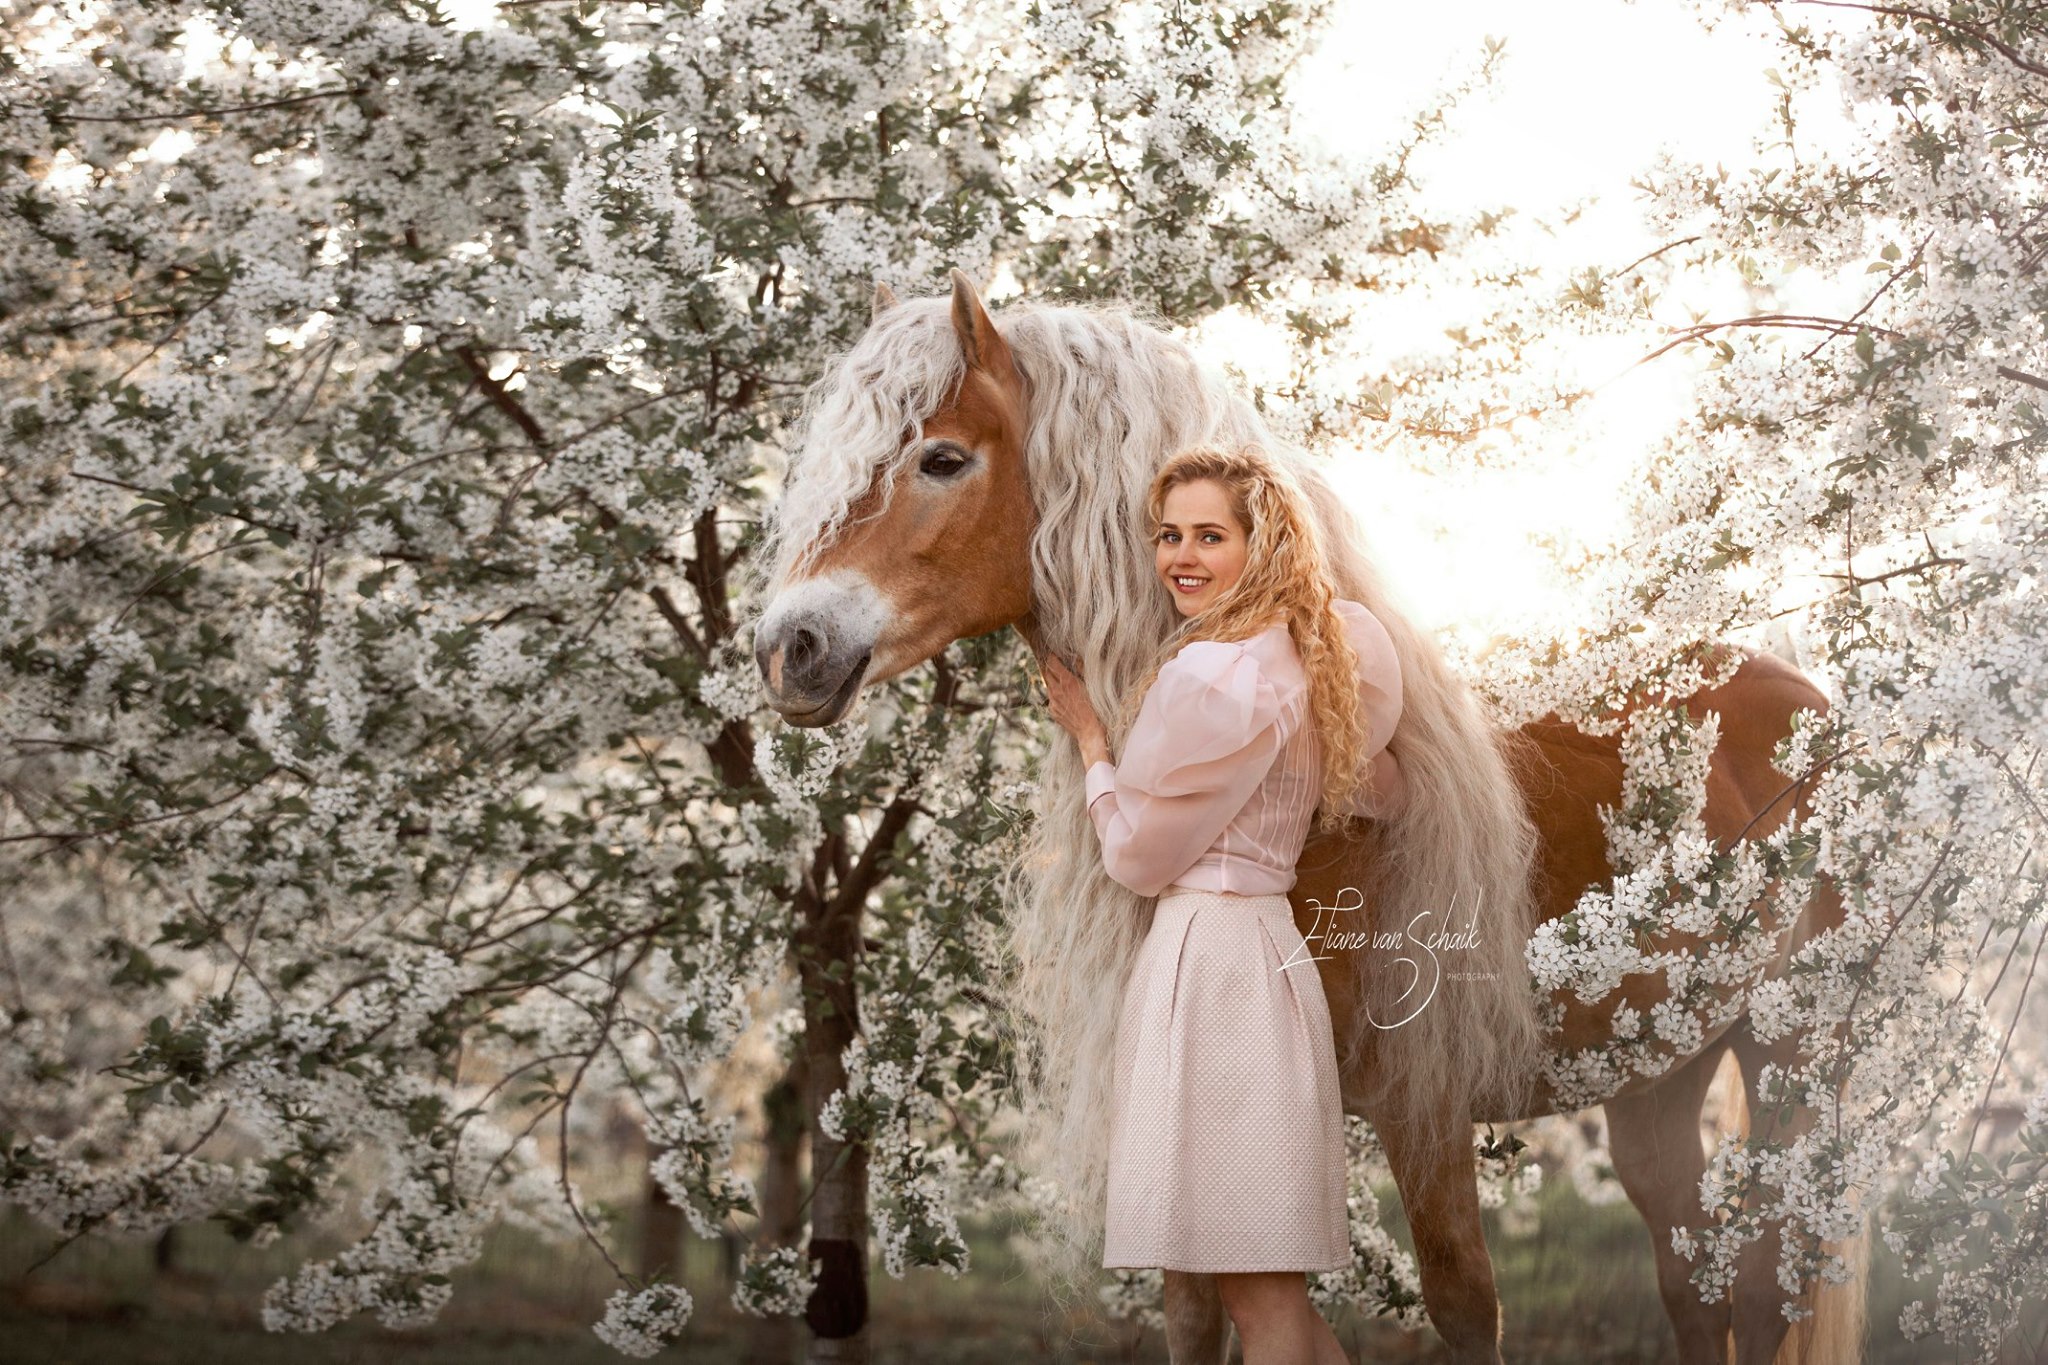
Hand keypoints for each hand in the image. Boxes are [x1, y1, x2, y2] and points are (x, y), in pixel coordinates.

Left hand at [1035, 650, 1110, 765]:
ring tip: (1061, 680)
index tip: (1054, 653)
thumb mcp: (1092, 685)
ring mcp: (1053, 702)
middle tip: (1055, 663)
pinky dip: (1055, 694)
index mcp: (1067, 682)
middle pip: (1046, 673)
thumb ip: (1082, 669)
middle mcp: (1056, 691)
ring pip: (1048, 686)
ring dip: (1052, 681)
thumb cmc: (1096, 708)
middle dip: (1049, 667)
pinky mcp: (1053, 711)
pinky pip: (1050, 698)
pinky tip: (1065, 697)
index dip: (1052, 656)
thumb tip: (1076, 657)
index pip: (1052, 663)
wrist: (1090, 732)